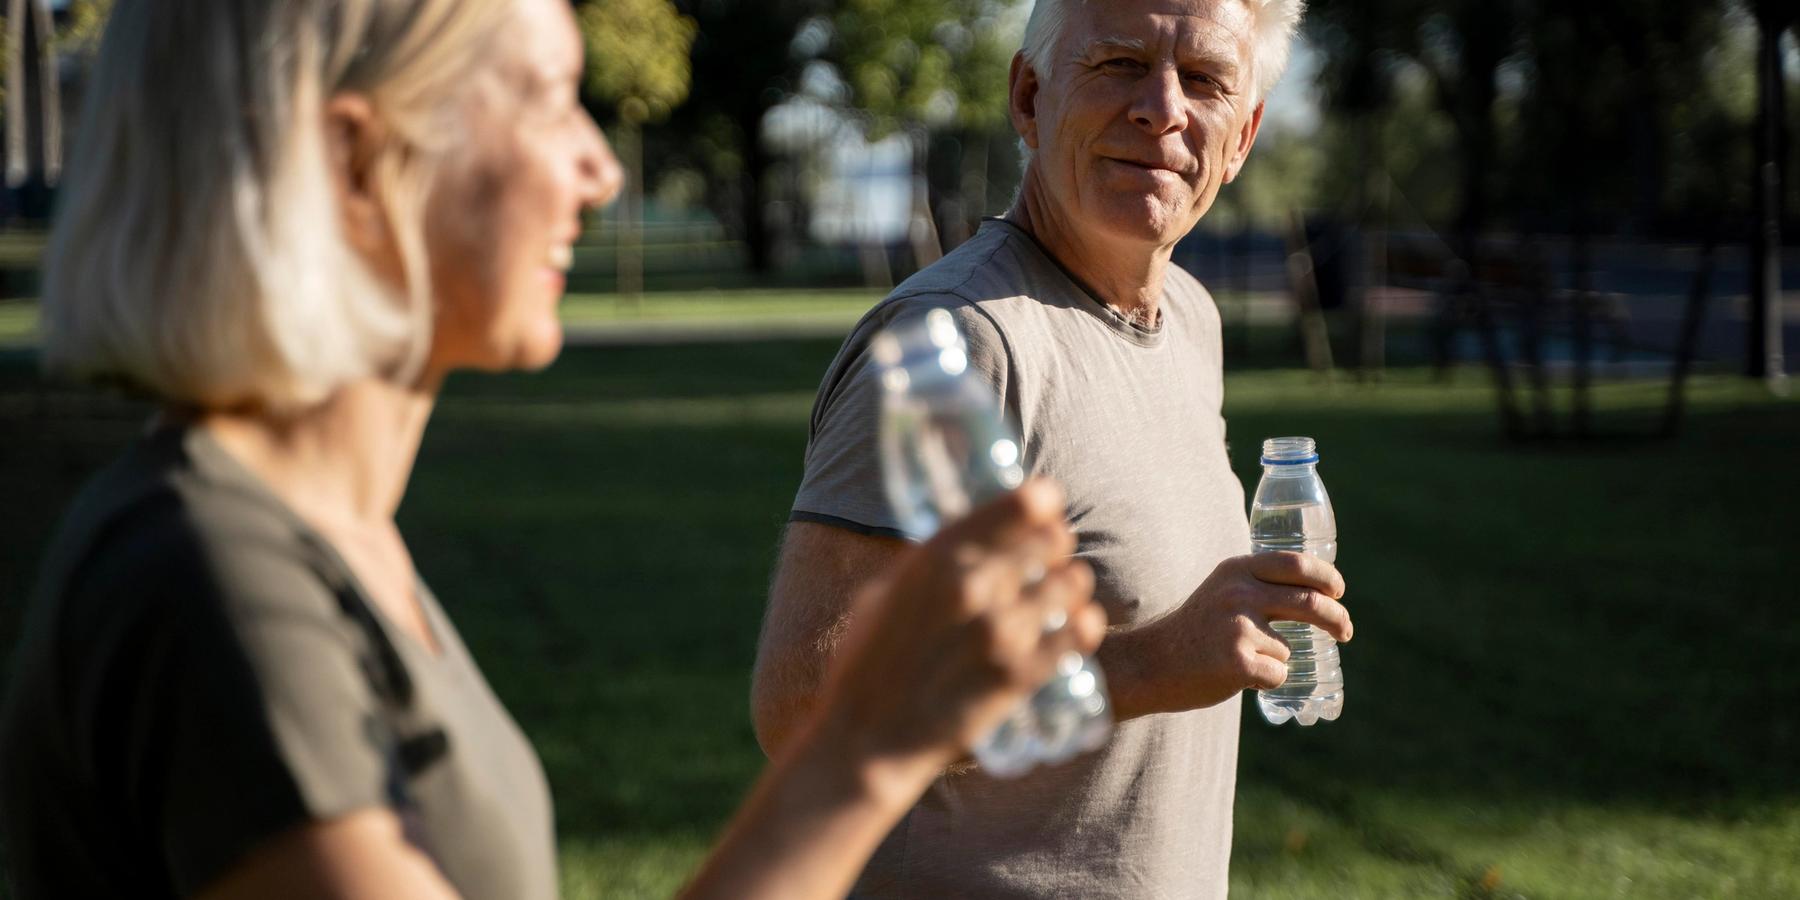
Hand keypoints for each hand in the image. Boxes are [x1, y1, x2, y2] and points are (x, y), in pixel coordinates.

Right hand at [811, 479, 1105, 782]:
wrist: (867, 741)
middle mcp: (973, 587)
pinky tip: (1079, 624)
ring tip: (1065, 591)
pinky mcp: (1020, 675)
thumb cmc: (865, 666)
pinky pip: (1079, 634)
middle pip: (1052, 539)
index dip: (1041, 500)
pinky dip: (1084, 625)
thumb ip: (928, 568)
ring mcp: (1001, 632)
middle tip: (1051, 553)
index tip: (1044, 505)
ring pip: (1072, 583)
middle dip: (1055, 542)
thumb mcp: (885, 595)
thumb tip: (965, 547)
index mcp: (936, 558)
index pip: (1019, 504)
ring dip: (1072, 583)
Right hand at [1136, 551, 1349, 711]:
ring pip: (1288, 648)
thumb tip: (1314, 594)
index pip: (1295, 563)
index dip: (1326, 576)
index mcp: (1236, 570)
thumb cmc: (1193, 631)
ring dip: (1274, 660)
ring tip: (1237, 661)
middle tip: (1345, 632)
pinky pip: (1278, 674)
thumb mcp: (1220, 591)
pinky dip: (1265, 682)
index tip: (1338, 591)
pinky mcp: (1239, 662)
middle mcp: (1239, 592)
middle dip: (1337, 619)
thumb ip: (1255, 586)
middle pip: (1310, 602)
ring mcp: (1240, 627)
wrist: (1150, 664)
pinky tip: (1235, 677)